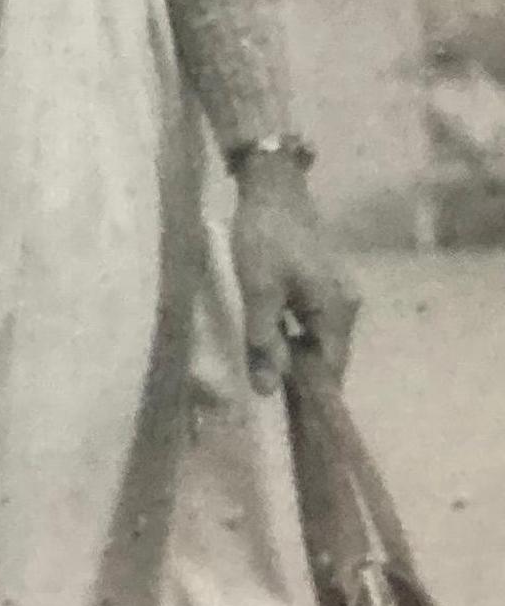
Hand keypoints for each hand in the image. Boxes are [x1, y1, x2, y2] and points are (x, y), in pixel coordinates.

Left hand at [232, 159, 359, 392]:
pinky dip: (294, 335)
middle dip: (301, 376)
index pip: (331, 368)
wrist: (273, 189)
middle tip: (268, 396)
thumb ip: (264, 340)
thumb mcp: (259, 291)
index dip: (313, 393)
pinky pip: (312, 321)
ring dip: (295, 355)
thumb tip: (269, 389)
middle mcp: (346, 307)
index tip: (291, 417)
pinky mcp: (323, 284)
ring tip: (266, 374)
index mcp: (337, 312)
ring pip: (318, 338)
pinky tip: (271, 341)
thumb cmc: (265, 238)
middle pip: (327, 355)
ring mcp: (337, 294)